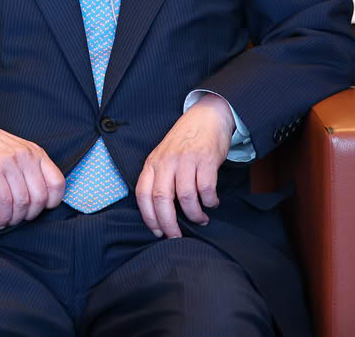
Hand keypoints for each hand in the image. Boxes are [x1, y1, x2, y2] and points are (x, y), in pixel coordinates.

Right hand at [0, 110, 64, 227]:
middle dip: (31, 215)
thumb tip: (40, 199)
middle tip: (21, 218)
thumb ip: (31, 169)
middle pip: (40, 197)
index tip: (40, 209)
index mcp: (36, 153)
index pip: (57, 183)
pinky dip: (3, 216)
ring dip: (15, 218)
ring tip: (8, 220)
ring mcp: (9, 163)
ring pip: (22, 202)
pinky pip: (4, 201)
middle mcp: (26, 157)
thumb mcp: (18, 151)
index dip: (52, 202)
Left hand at [135, 93, 234, 238]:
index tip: (157, 232)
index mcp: (152, 163)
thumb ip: (159, 179)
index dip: (148, 217)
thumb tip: (159, 213)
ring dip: (194, 215)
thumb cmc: (184, 143)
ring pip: (185, 197)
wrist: (206, 117)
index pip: (142, 194)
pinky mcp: (206, 159)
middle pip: (162, 199)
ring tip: (201, 219)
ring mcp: (185, 159)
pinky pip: (206, 188)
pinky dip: (209, 201)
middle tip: (177, 237)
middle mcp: (166, 161)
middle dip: (169, 224)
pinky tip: (212, 203)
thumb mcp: (163, 158)